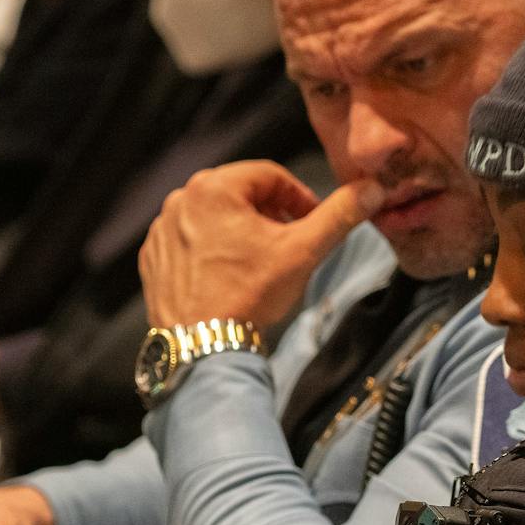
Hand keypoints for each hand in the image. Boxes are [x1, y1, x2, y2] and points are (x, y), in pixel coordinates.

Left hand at [140, 161, 384, 333]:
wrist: (204, 349)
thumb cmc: (249, 297)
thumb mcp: (303, 251)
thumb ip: (339, 215)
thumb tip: (372, 189)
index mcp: (213, 188)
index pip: (269, 175)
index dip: (298, 196)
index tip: (312, 220)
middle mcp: (180, 201)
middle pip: (239, 194)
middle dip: (270, 214)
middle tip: (289, 242)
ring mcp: (161, 230)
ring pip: (214, 218)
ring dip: (241, 231)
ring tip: (260, 263)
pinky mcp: (153, 258)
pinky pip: (189, 242)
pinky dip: (211, 251)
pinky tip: (229, 276)